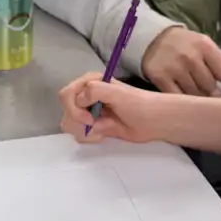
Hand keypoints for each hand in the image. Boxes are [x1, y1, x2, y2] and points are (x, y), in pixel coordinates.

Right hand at [58, 72, 176, 145]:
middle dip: (80, 121)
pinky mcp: (95, 127)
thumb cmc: (139, 104)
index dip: (74, 109)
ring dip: (86, 130)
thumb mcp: (117, 93)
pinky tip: (105, 133)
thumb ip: (94, 91)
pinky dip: (91, 137)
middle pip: (66, 111)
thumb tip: (79, 101)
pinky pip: (80, 135)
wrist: (154, 122)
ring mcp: (90, 112)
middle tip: (97, 122)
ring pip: (70, 125)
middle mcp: (86, 96)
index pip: (66, 95)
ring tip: (105, 127)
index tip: (90, 117)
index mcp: (89, 83)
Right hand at [141, 25, 220, 95]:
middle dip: (208, 87)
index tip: (213, 73)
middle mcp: (190, 56)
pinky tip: (180, 92)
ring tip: (190, 85)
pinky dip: (181, 99)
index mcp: (204, 46)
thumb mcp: (206, 46)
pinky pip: (178, 97)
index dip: (220, 77)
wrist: (152, 39)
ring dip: (195, 94)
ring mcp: (174, 68)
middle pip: (209, 86)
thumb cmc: (186, 45)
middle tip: (199, 80)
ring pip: (194, 94)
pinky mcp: (160, 78)